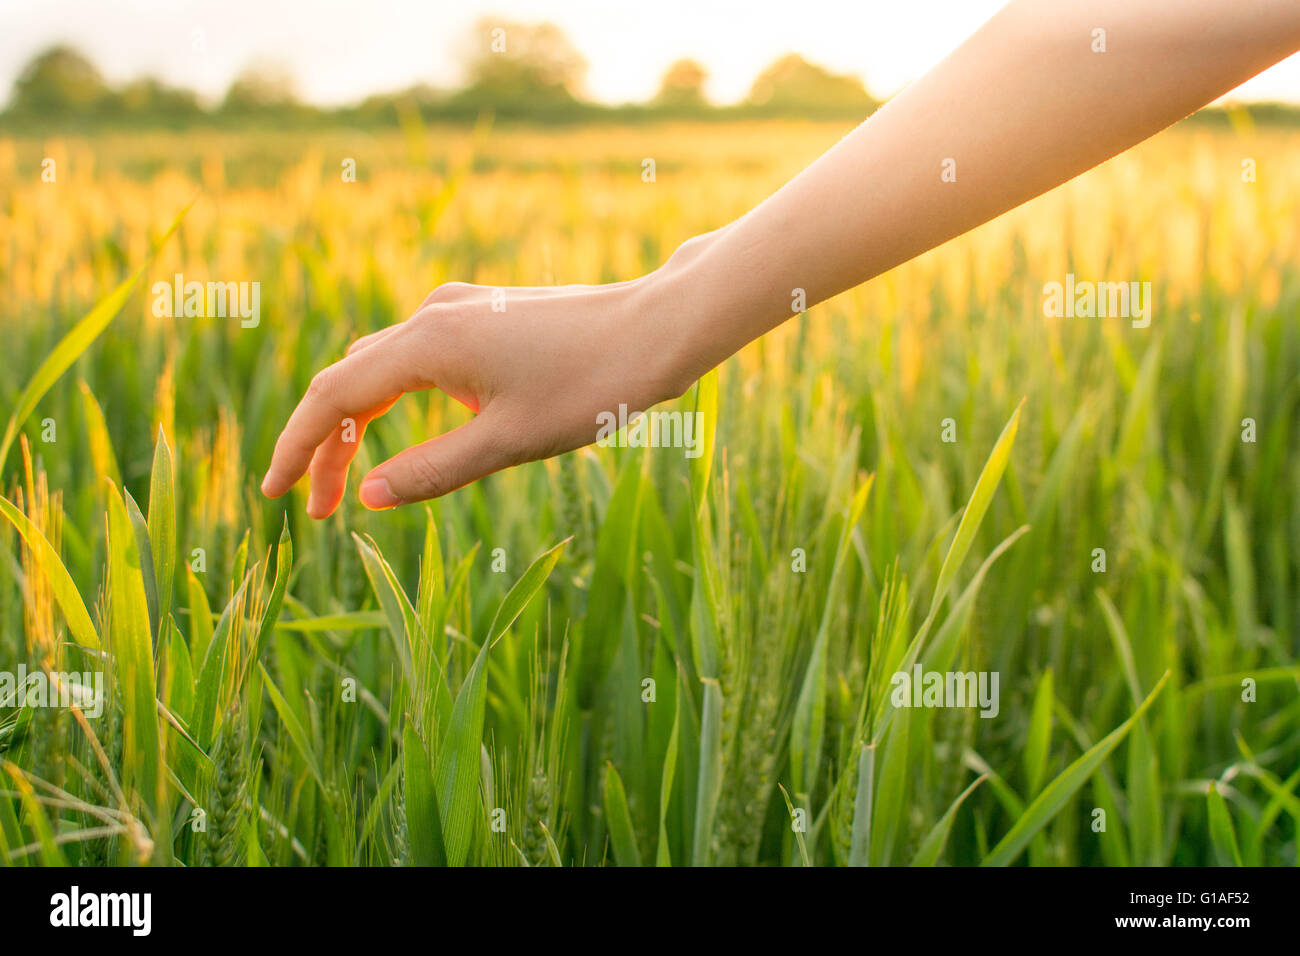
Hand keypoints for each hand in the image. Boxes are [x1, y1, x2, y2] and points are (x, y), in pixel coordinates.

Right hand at [260, 267, 700, 516]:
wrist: (658, 328)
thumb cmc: (591, 385)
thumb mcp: (509, 443)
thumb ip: (432, 471)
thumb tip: (366, 497)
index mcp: (427, 343)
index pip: (333, 397)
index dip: (298, 448)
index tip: (275, 496)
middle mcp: (433, 315)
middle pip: (350, 381)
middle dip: (326, 446)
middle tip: (318, 511)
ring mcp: (460, 310)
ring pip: (382, 368)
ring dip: (360, 423)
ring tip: (352, 483)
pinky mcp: (484, 315)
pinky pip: (417, 358)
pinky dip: (395, 399)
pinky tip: (409, 432)